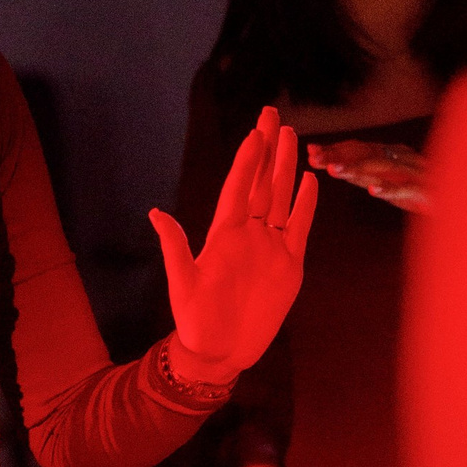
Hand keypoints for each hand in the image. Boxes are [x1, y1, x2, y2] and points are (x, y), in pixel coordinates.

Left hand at [149, 108, 315, 378]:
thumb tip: (156, 214)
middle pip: (262, 184)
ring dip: (286, 169)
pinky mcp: (290, 264)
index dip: (247, 161)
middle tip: (272, 115)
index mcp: (224, 234)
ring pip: (282, 199)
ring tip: (291, 137)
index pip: (238, 189)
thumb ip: (176, 248)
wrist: (221, 352)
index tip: (254, 132)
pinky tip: (310, 182)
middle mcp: (249, 234)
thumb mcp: (183, 284)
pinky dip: (306, 206)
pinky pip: (300, 228)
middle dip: (267, 149)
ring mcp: (271, 246)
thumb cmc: (196, 321)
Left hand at [306, 138, 429, 213]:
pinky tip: (372, 190)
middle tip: (313, 159)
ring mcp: (414, 174)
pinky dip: (389, 188)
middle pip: (366, 154)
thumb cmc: (425, 190)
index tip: (310, 152)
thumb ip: (366, 174)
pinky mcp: (426, 192)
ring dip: (358, 168)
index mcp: (393, 156)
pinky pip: (406, 189)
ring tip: (335, 171)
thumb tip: (335, 166)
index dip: (335, 149)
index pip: (359, 149)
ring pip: (382, 168)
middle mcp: (402, 159)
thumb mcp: (390, 181)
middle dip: (338, 156)